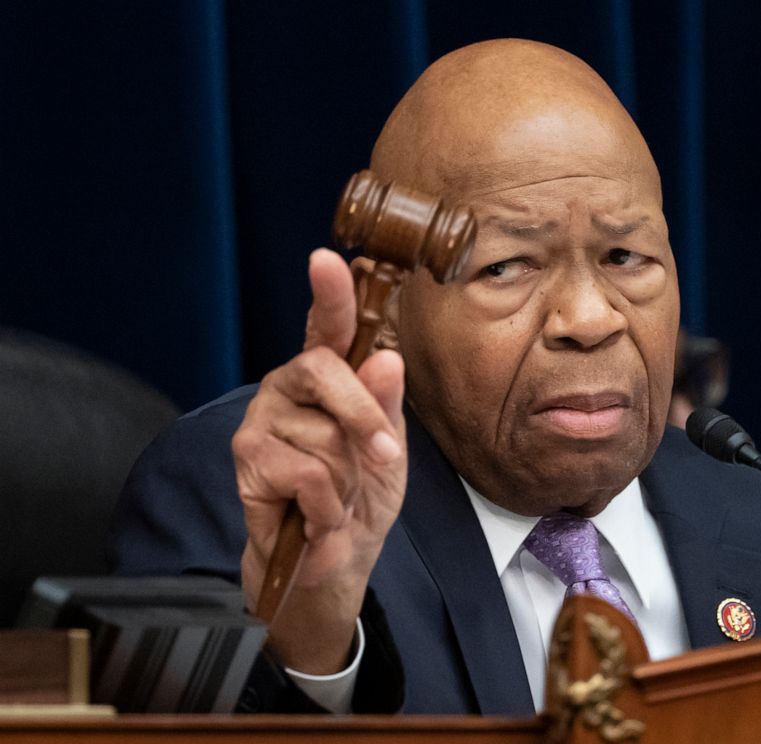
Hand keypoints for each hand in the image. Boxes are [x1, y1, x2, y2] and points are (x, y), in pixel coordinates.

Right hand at [233, 248, 406, 673]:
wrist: (332, 560)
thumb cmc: (361, 496)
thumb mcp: (389, 452)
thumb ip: (386, 407)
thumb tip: (386, 357)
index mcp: (328, 377)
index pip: (327, 327)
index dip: (328, 293)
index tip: (328, 259)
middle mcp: (289, 385)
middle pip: (324, 368)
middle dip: (363, 416)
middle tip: (381, 456)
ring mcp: (262, 418)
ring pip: (323, 433)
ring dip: (347, 478)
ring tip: (336, 495)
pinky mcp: (247, 457)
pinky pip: (307, 472)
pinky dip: (327, 504)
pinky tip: (315, 514)